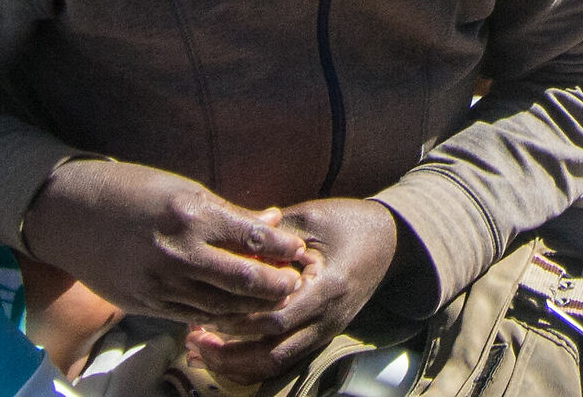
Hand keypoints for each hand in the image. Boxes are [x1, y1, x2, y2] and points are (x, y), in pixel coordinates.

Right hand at [19, 160, 306, 325]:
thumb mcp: (186, 190)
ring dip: (252, 306)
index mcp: (191, 216)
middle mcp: (177, 253)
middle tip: (298, 284)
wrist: (73, 215)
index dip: (282, 248)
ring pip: (220, 305)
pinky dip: (219, 316)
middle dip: (275, 285)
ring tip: (275, 301)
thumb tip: (273, 220)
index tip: (301, 251)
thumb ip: (230, 212)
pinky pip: (192, 316)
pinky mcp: (145, 303)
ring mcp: (159, 283)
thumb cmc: (135, 192)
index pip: (252, 238)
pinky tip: (237, 313)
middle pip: (242, 279)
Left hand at [188, 200, 400, 383]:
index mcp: (328, 287)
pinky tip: (227, 351)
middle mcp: (328, 317)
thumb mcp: (310, 219)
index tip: (204, 314)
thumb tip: (226, 246)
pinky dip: (252, 361)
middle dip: (229, 353)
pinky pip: (284, 358)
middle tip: (193, 340)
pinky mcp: (321, 333)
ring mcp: (326, 330)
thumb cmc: (349, 223)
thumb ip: (270, 236)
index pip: (277, 318)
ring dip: (238, 363)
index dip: (238, 322)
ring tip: (202, 350)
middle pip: (273, 353)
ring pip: (276, 363)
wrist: (389, 240)